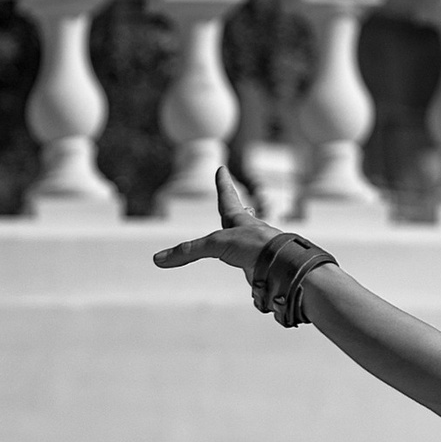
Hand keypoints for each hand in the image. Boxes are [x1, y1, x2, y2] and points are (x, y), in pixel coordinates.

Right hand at [151, 164, 279, 277]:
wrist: (282, 265)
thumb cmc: (254, 245)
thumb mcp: (216, 245)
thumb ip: (188, 252)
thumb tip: (158, 259)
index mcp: (239, 220)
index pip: (227, 197)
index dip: (223, 184)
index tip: (223, 169)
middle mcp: (249, 232)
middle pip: (241, 219)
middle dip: (237, 212)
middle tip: (241, 204)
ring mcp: (257, 249)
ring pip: (249, 242)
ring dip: (246, 240)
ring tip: (247, 240)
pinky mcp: (262, 267)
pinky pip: (253, 266)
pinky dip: (251, 266)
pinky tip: (254, 272)